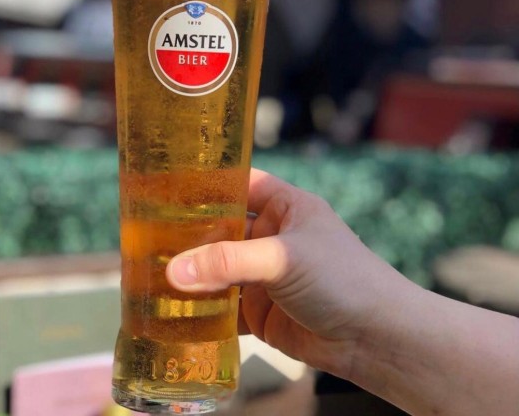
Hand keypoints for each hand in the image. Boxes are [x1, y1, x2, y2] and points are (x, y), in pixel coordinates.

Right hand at [166, 168, 414, 376]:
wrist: (375, 338)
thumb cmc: (342, 279)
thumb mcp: (283, 259)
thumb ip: (228, 263)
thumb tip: (174, 271)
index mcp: (285, 208)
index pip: (240, 184)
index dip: (208, 184)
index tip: (168, 186)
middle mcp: (272, 238)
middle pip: (221, 230)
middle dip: (189, 236)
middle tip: (148, 236)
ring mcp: (265, 275)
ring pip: (218, 270)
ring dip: (192, 274)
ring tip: (150, 273)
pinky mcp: (260, 311)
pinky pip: (223, 307)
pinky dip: (202, 310)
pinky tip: (173, 311)